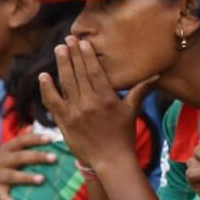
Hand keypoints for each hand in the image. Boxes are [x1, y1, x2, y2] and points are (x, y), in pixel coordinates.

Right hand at [0, 133, 55, 199]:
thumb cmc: (7, 168)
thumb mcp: (13, 154)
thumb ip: (26, 144)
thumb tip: (41, 129)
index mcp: (8, 150)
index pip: (22, 141)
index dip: (35, 139)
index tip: (51, 139)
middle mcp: (2, 161)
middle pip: (20, 157)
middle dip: (37, 156)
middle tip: (54, 158)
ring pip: (12, 175)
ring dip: (27, 177)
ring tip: (42, 179)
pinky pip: (1, 195)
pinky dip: (7, 199)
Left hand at [38, 36, 156, 167]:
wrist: (111, 160)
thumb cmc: (124, 135)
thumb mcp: (132, 111)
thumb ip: (140, 91)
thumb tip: (156, 75)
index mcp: (107, 99)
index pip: (95, 72)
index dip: (88, 56)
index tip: (83, 42)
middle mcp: (89, 103)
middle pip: (79, 73)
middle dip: (73, 55)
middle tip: (68, 39)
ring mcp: (75, 112)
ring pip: (66, 83)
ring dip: (61, 65)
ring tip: (59, 49)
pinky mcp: (64, 121)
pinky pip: (52, 101)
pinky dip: (47, 88)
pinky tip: (44, 75)